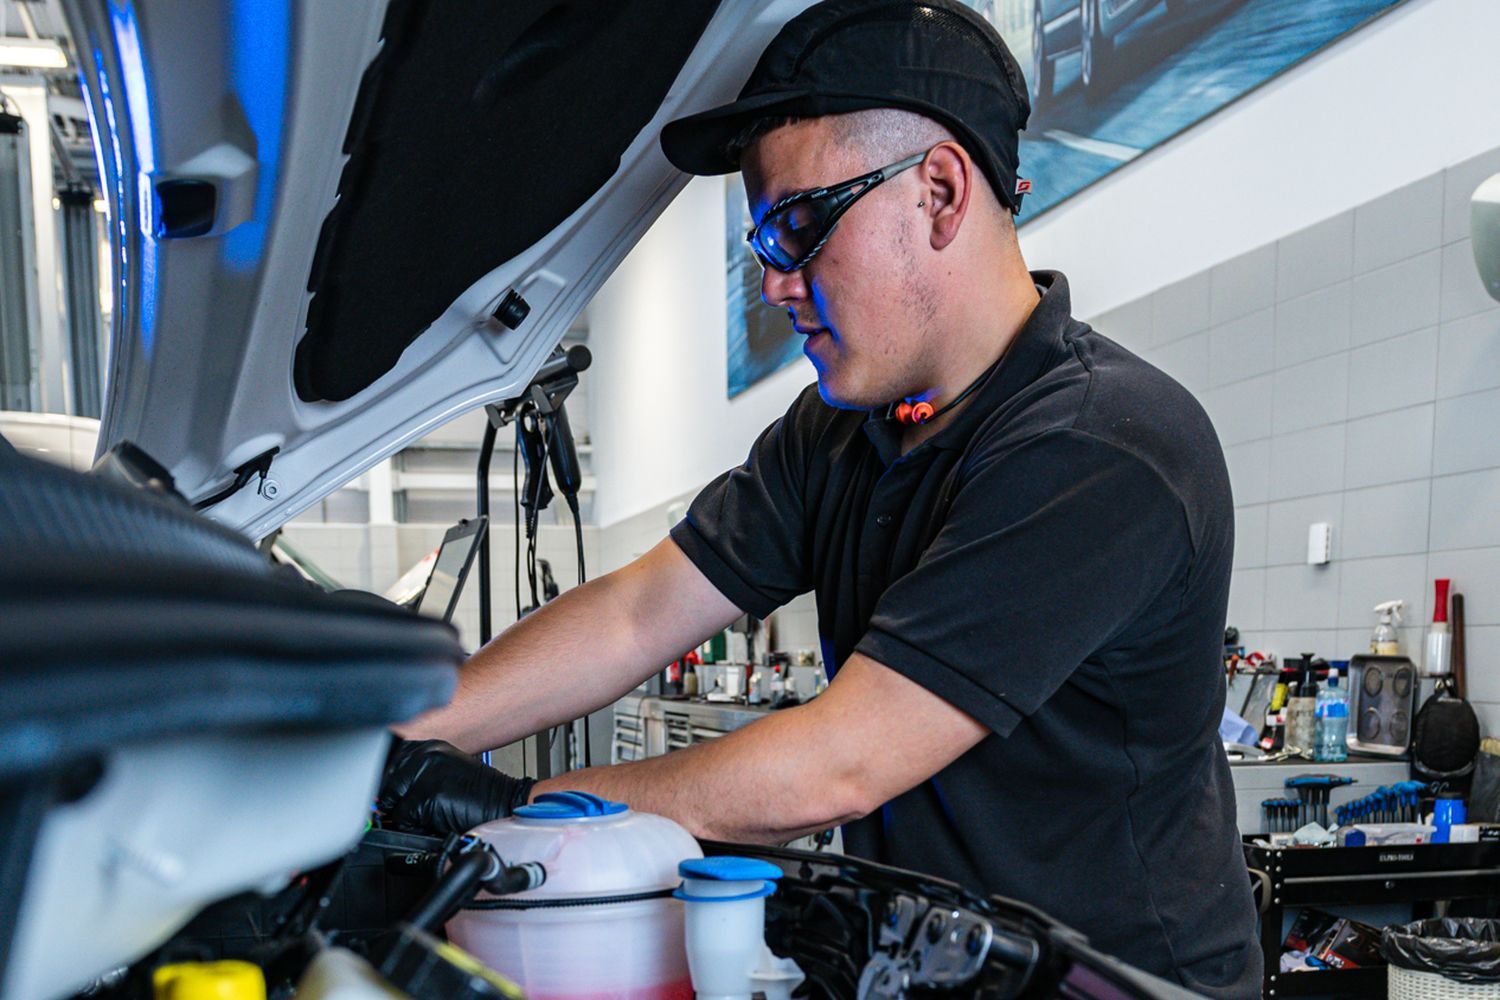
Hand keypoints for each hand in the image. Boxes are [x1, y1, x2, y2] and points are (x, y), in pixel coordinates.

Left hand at [378, 738, 534, 834]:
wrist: (504, 804)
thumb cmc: (477, 792)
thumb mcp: (444, 771)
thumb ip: (417, 773)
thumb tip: (386, 790)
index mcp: (428, 747)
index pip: (388, 761)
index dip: (388, 782)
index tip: (394, 794)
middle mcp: (424, 756)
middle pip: (384, 782)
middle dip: (394, 800)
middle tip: (416, 808)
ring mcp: (425, 775)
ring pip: (391, 802)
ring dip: (404, 814)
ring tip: (428, 814)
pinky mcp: (426, 797)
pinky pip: (402, 820)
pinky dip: (414, 828)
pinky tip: (434, 822)